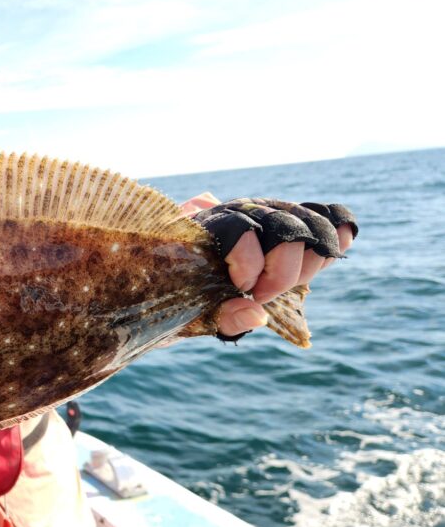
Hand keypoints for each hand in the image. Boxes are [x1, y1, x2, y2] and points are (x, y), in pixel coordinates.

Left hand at [193, 199, 357, 338]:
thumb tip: (259, 317)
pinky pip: (324, 212)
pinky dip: (337, 228)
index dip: (250, 265)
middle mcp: (241, 210)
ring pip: (309, 221)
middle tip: (264, 295)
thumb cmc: (191, 295)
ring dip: (312, 259)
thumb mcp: (198, 313)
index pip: (241, 230)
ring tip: (294, 283)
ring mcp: (268, 210)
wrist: (188, 271)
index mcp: (208, 227)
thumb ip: (225, 316)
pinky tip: (337, 246)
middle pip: (284, 227)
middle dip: (283, 272)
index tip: (245, 289)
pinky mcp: (291, 216)